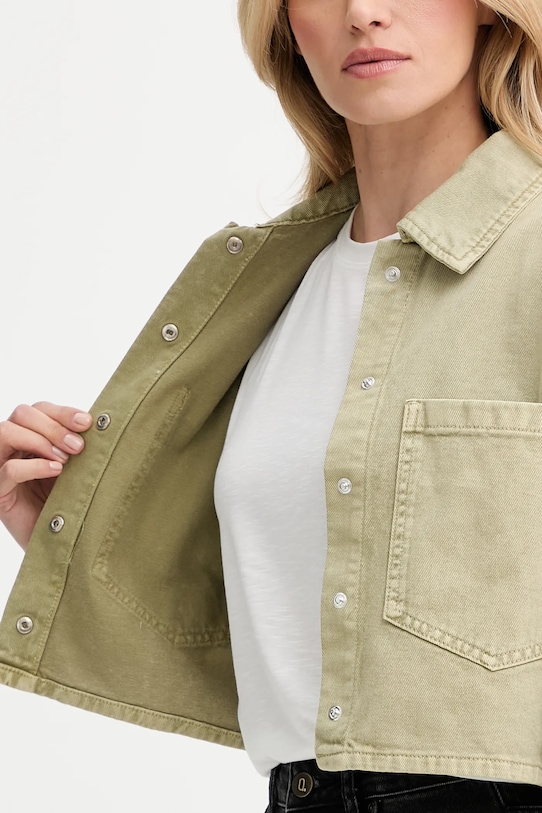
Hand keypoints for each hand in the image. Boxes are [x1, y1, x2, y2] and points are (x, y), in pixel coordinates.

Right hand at [0, 402, 92, 549]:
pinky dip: (34, 466)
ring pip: (6, 432)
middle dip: (54, 426)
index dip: (63, 412)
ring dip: (41, 440)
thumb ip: (78, 444)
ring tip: (65, 459)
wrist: (63, 541)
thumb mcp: (77, 466)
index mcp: (31, 436)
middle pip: (22, 413)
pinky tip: (56, 470)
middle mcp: (12, 448)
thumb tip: (100, 422)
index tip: (88, 423)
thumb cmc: (70, 501)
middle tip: (78, 447)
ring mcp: (1, 467)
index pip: (39, 408)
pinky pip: (8, 469)